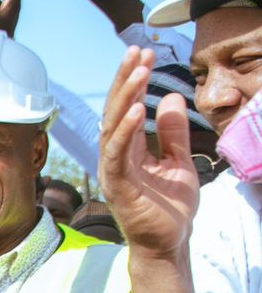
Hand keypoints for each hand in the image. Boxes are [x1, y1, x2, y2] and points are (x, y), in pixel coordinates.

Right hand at [99, 46, 199, 259]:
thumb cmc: (170, 206)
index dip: (133, 81)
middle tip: (136, 51)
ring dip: (125, 96)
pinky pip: (118, 153)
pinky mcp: (118, 185)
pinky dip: (126, 130)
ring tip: (138, 70)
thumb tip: (172, 98)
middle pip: (115, 110)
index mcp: (128, 149)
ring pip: (114, 126)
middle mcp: (115, 155)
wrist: (168, 242)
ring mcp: (113, 170)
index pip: (126, 108)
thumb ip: (172, 132)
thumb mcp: (179, 160)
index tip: (143, 54)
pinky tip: (138, 109)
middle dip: (125, 79)